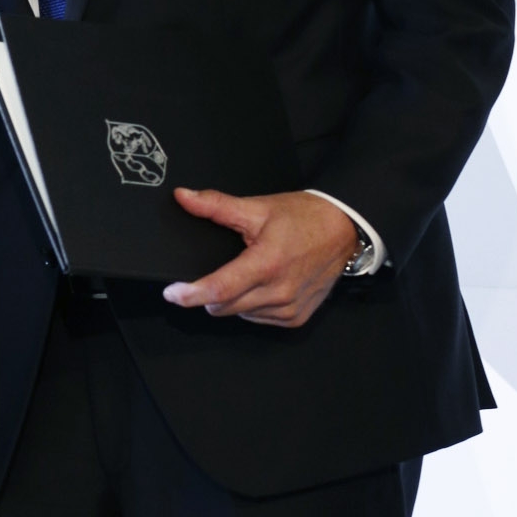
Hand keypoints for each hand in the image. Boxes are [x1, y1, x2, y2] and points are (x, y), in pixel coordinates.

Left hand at [162, 189, 356, 328]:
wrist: (344, 231)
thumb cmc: (303, 218)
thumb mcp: (258, 207)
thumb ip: (217, 206)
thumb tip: (183, 197)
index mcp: (266, 264)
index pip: (219, 289)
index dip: (190, 294)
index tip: (171, 293)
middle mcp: (278, 292)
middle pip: (223, 306)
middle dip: (210, 293)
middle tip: (219, 269)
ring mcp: (288, 308)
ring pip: (239, 314)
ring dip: (234, 299)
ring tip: (249, 272)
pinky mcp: (296, 317)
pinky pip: (258, 319)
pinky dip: (252, 305)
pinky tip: (264, 285)